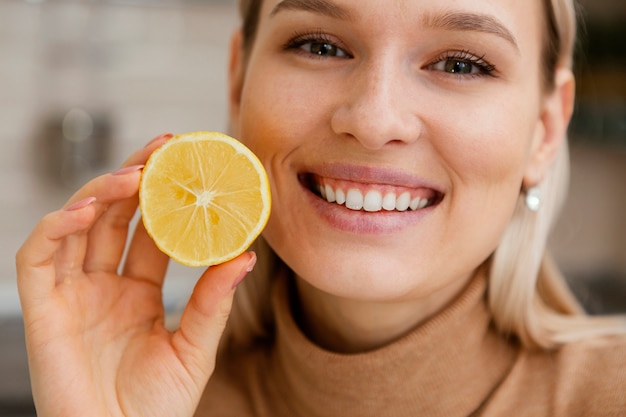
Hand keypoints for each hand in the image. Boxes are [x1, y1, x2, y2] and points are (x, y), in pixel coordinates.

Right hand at [16, 133, 255, 416]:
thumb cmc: (156, 409)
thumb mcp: (194, 348)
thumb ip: (213, 302)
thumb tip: (246, 255)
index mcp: (138, 293)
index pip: (149, 232)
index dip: (164, 199)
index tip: (188, 167)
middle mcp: (103, 287)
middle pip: (113, 217)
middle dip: (135, 179)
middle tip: (164, 147)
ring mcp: (71, 295)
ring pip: (76, 225)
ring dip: (100, 192)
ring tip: (136, 171)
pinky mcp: (42, 310)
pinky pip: (38, 256)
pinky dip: (56, 227)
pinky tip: (85, 208)